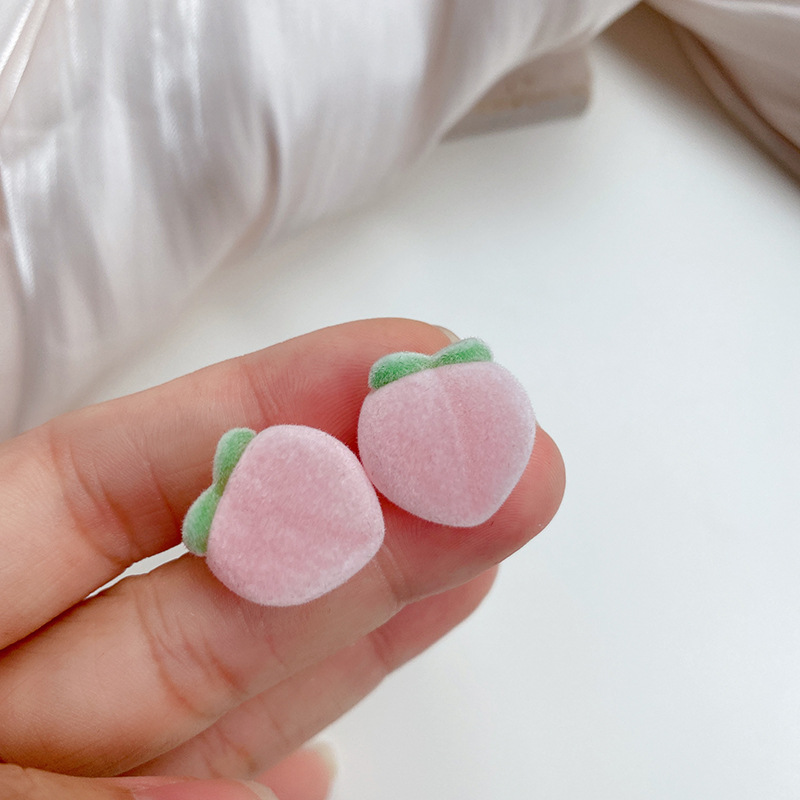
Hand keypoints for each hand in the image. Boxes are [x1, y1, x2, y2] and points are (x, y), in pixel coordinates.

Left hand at [0, 319, 563, 798]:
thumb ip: (59, 791)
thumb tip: (258, 797)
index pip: (110, 480)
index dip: (258, 410)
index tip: (396, 365)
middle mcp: (16, 681)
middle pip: (214, 579)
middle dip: (365, 506)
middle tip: (497, 443)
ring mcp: (74, 763)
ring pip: (242, 676)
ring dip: (373, 611)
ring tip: (490, 533)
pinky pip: (216, 785)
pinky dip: (283, 757)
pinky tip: (342, 749)